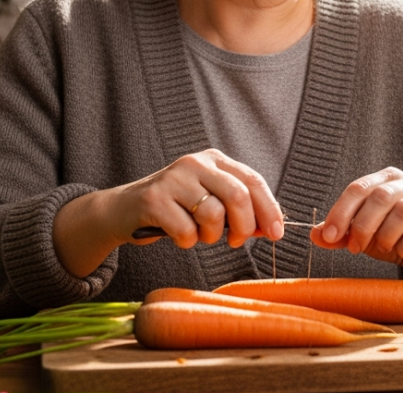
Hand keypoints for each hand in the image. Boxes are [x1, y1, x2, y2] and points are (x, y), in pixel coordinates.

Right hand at [107, 148, 284, 249]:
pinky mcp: (154, 199)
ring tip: (199, 234)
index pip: (253, 181)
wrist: (125, 209)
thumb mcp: (211, 201)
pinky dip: (187, 242)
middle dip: (245, 227)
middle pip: (238, 196)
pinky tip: (177, 234)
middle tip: (237, 241)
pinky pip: (186, 231)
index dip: (270, 209)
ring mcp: (173, 179)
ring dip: (211, 237)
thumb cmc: (175, 208)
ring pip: (213, 215)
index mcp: (214, 160)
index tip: (277, 233)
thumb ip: (241, 209)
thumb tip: (272, 227)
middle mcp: (195, 163)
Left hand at [310, 167, 402, 298]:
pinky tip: (402, 253)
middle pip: (380, 197)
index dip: (341, 212)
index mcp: (387, 179)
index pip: (358, 188)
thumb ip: (340, 233)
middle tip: (355, 248)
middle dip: (362, 226)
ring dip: (385, 235)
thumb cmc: (393, 236)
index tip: (330, 236)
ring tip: (381, 248)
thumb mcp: (363, 234)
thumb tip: (315, 235)